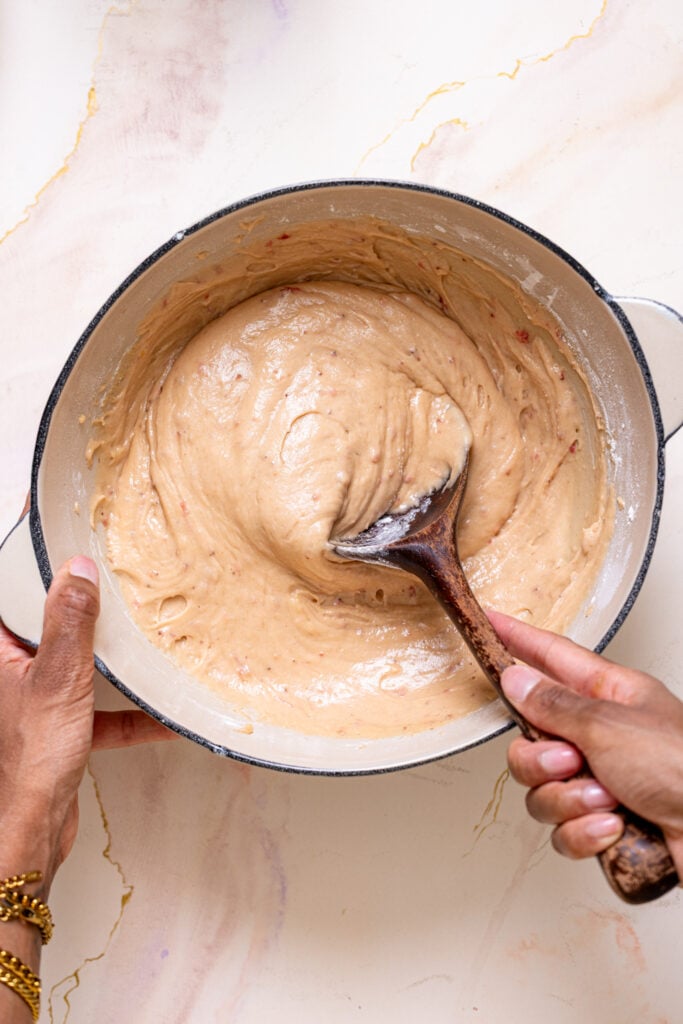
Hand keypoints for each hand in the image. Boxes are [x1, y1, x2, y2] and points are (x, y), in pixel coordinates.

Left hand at [0, 556, 174, 892]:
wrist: (33, 829)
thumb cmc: (31, 759)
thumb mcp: (58, 678)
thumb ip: (70, 622)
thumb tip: (77, 572)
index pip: (9, 591)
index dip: (30, 562)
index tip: (54, 533)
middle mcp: (10, 671)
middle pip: (47, 623)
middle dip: (81, 606)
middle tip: (111, 580)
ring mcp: (34, 700)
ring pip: (74, 663)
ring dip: (109, 658)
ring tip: (140, 637)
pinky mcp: (58, 729)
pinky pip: (98, 709)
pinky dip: (127, 712)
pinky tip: (161, 715)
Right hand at [490, 610, 682, 875]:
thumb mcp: (610, 726)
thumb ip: (554, 704)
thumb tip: (517, 680)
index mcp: (610, 694)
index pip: (551, 656)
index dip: (517, 637)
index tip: (489, 620)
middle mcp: (603, 736)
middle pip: (531, 739)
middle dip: (541, 760)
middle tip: (569, 762)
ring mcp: (604, 783)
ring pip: (542, 791)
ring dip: (569, 801)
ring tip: (606, 801)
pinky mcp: (605, 826)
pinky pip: (563, 831)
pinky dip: (584, 834)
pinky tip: (613, 829)